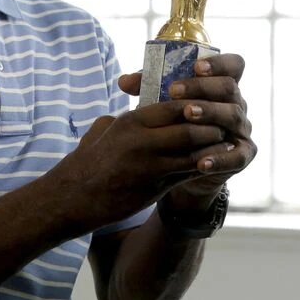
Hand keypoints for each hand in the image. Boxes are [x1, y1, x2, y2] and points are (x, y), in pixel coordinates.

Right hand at [50, 91, 230, 229]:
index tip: (208, 102)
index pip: (174, 105)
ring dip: (213, 146)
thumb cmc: (88, 161)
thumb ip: (126, 117)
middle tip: (223, 122)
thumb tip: (138, 107)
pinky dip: (204, 166)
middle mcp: (143, 141)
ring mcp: (150, 165)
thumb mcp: (105, 130)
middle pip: (190, 126)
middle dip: (210, 124)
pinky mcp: (155, 187)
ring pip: (194, 151)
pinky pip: (188, 173)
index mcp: (132, 121)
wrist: (75, 197)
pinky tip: (214, 163)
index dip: (195, 103)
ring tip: (225, 142)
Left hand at [118, 54, 255, 207]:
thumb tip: (124, 82)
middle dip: (202, 87)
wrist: (180, 164)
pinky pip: (237, 156)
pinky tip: (201, 161)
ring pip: (233, 116)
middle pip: (229, 88)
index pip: (233, 65)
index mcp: (221, 84)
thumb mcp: (162, 102)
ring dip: (209, 114)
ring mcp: (241, 129)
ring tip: (186, 115)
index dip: (219, 63)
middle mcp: (236, 103)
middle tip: (174, 91)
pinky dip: (220, 158)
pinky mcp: (243, 155)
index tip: (196, 65)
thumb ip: (147, 88)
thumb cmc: (173, 123)